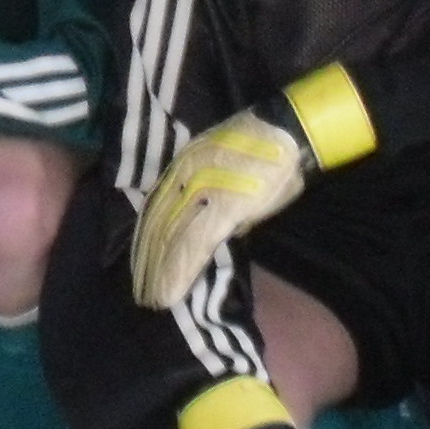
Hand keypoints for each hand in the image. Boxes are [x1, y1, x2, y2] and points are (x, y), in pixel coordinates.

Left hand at [131, 105, 317, 307]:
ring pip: (170, 240)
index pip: (156, 210)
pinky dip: (180, 272)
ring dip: (158, 273)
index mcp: (184, 165)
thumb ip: (211, 188)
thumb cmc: (264, 145)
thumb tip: (213, 222)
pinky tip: (169, 294)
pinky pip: (194, 247)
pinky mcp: (223, 210)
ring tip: (151, 299)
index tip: (141, 264)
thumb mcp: (223, 157)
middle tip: (140, 291)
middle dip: (148, 262)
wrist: (289, 130)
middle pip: (158, 227)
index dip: (147, 240)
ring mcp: (202, 193)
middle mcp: (185, 178)